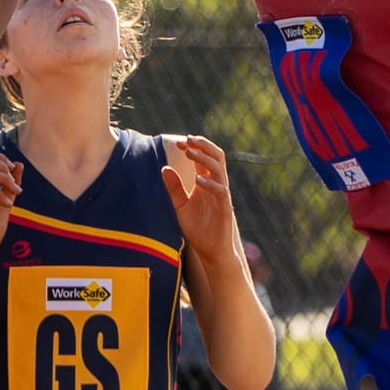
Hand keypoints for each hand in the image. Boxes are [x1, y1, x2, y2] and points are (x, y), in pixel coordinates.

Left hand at [163, 135, 241, 266]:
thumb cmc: (198, 228)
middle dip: (203, 145)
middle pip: (217, 157)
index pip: (204, 158)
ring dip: (205, 159)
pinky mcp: (225, 209)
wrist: (210, 251)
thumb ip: (174, 188)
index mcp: (206, 182)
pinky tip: (198, 180)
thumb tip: (164, 168)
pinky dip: (210, 184)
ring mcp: (222, 195)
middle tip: (189, 139)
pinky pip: (221, 192)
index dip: (194, 147)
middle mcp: (216, 185)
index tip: (179, 142)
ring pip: (219, 170)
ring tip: (190, 154)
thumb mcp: (180, 205)